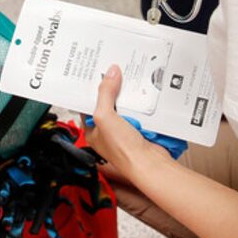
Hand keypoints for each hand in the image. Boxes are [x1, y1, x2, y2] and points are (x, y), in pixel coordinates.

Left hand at [85, 65, 169, 180]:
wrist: (150, 163)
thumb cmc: (124, 151)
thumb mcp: (105, 117)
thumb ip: (105, 93)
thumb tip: (110, 74)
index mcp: (92, 130)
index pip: (88, 104)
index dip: (92, 90)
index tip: (97, 74)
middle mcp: (107, 130)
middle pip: (108, 102)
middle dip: (113, 90)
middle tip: (115, 74)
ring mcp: (124, 130)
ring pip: (124, 105)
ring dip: (128, 97)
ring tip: (130, 83)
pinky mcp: (139, 129)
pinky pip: (139, 111)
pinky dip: (140, 105)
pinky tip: (142, 97)